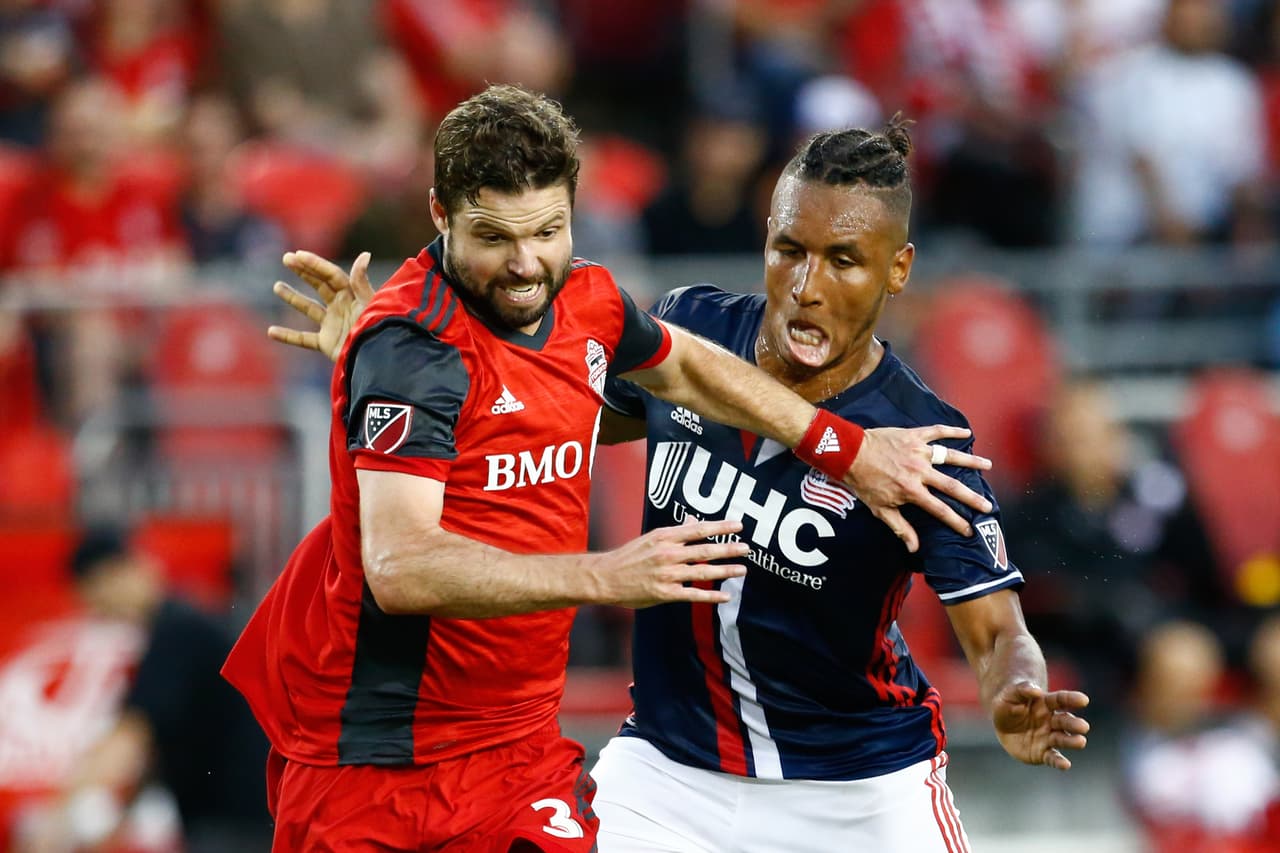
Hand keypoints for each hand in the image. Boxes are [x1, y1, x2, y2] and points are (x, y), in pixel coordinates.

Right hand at [268, 250, 374, 361]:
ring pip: (309, 308)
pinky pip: (303, 339)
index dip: (315, 264)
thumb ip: (361, 282)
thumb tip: (364, 255)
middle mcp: (341, 307)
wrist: (375, 357)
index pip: (331, 275)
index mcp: (352, 296)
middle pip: (320, 285)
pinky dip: (288, 336)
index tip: (297, 254)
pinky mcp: (327, 343)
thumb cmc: (376, 329)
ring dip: (293, 297)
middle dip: (303, 271)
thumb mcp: (369, 303)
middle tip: (286, 258)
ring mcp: (333, 325)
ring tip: (277, 286)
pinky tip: (271, 331)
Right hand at [593, 519, 748, 607]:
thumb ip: (675, 532)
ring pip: (703, 572)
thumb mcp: (651, 537)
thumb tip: (694, 522)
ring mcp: (667, 574)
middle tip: (747, 548)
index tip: (738, 525)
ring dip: (725, 571)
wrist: (606, 577)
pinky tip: (725, 596)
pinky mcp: (665, 593)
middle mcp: (668, 553)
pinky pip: (693, 594)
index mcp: (665, 536)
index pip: (698, 529)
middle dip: (729, 549)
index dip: (720, 527)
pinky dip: (711, 596)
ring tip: (742, 570)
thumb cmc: (629, 556)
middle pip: (705, 550)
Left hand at [843, 425, 992, 551]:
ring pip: (950, 456)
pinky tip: (967, 432)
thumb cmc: (863, 482)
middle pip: (952, 486)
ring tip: (988, 465)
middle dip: (972, 497)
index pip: (940, 510)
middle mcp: (919, 472)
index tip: (970, 530)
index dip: (957, 522)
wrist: (849, 453)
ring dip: (971, 461)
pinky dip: (952, 431)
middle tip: (988, 506)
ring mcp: (918, 452)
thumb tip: (915, 548)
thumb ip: (900, 527)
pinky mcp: (913, 436)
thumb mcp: (879, 509)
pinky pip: (937, 432)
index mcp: (912, 491)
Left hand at [992, 681, 1089, 770]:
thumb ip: (1022, 690)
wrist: (1001, 723)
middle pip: (1064, 721)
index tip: (1084, 700)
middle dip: (1074, 724)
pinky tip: (1066, 765)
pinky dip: (1058, 761)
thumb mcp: (1010, 694)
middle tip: (1084, 726)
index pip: (1061, 700)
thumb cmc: (1008, 703)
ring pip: (1062, 739)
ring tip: (1081, 742)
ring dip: (1071, 741)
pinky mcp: (1043, 753)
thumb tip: (1036, 691)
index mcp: (1046, 703)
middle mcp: (1052, 721)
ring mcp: (1048, 737)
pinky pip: (1052, 757)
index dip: (1072, 699)